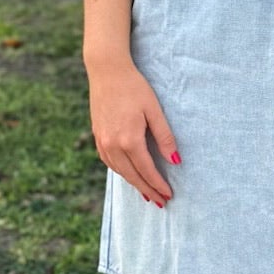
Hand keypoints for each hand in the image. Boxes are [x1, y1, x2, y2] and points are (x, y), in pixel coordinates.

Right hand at [88, 58, 177, 204]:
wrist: (107, 71)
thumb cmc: (134, 88)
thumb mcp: (154, 110)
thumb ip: (165, 137)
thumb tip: (176, 161)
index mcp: (129, 140)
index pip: (146, 171)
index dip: (158, 185)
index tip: (168, 195)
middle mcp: (113, 145)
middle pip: (132, 176)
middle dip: (147, 190)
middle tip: (160, 202)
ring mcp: (102, 142)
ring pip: (119, 171)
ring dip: (134, 184)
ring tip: (146, 192)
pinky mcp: (97, 137)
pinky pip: (109, 162)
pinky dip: (121, 172)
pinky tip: (129, 174)